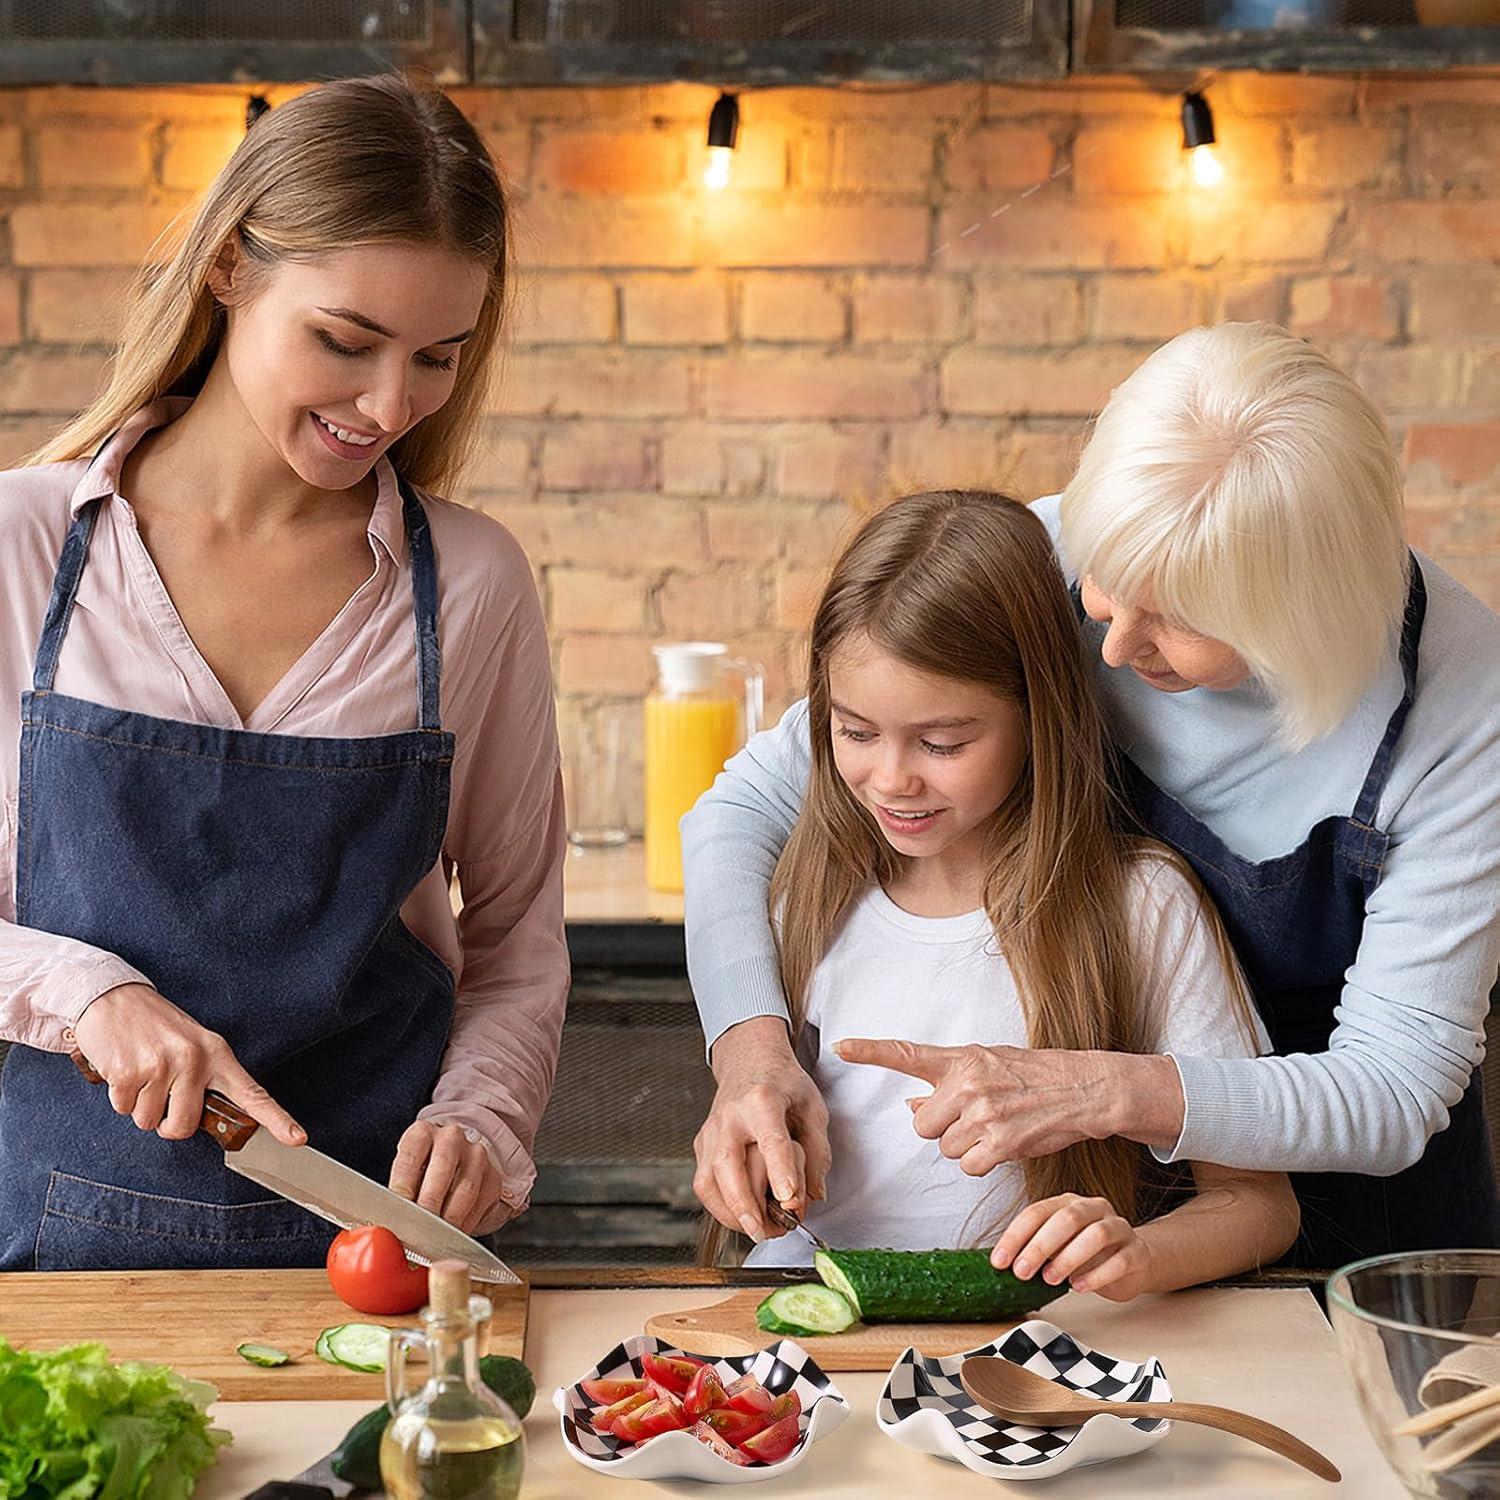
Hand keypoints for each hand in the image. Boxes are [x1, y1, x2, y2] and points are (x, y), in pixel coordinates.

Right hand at [69, 982, 304, 1145]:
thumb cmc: (155, 1026)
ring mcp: (162, 1066)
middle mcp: (194, 1060)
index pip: (251, 1093)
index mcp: (216, 1054)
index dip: (276, 1119)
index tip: (297, 1138)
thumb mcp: (193, 1044)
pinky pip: (123, 1109)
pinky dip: (119, 1096)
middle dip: (166, 1123)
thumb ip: (206, 1078)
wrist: (114, 998)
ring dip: (139, 1105)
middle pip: (183, 1127)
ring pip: (148, 1121)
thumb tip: (204, 1120)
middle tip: (160, 1093)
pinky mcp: (130, 1073)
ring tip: (141, 1071)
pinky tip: (123, 1068)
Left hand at [389, 1120, 505, 1234]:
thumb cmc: (422, 1172)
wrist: (456, 1160)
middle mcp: (452, 1138)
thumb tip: (380, 1227)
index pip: (410, 1159)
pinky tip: (452, 1235)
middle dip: (428, 1207)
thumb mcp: (405, 1174)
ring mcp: (476, 1155)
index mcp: (422, 1133)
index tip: (396, 1217)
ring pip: (465, 1191)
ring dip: (448, 1221)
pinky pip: (480, 1205)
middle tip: (418, 1232)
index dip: (403, 1190)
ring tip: (434, 1241)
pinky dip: (465, 1225)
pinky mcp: (493, 1176)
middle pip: (441, 1172)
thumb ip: (396, 1195)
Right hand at [693, 1016, 830, 1240]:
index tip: (790, 1202)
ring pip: (709, 1180)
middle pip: (729, 1166)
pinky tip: (741, 1216)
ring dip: (731, 1214)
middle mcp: (730, 1115)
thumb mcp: (813, 1109)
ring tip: (758, 1230)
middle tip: (769, 1232)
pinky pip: (703, 1183)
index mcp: (763, 1100)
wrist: (750, 1061)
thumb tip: (813, 1196)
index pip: (771, 1141)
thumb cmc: (784, 1086)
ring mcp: (710, 1130)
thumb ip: (818, 1153)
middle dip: (746, 1206)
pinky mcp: (701, 1144)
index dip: (781, 1173)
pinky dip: (720, 1207)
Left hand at [835, 1038, 1176, 1172]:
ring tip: (995, 1126)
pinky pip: (969, 1166)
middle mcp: (967, 1083)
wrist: (1081, 1088)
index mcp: (960, 1059)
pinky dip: (982, 1163)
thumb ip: (947, 1083)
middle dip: (941, 1127)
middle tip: (972, 1117)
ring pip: (946, 1148)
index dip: (871, 1051)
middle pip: (922, 1124)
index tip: (840, 1046)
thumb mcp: (986, 1066)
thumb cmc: (1030, 1075)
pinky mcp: (1000, 1143)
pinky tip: (1003, 1144)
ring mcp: (983, 1113)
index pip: (907, 1053)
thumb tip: (911, 1104)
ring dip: (965, 1146)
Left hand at [991, 1193, 1154, 1300]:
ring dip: (1069, 1258)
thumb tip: (1004, 1265)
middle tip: (1022, 1271)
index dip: (1015, 1236)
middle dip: (1040, 1246)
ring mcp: (1119, 1227)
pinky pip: (1119, 1260)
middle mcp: (1094, 1208)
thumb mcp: (1058, 1248)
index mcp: (1068, 1202)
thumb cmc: (1088, 1254)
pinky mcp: (1137, 1251)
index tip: (1000, 1261)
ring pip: (1096, 1234)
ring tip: (1050, 1279)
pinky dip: (1097, 1275)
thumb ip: (1035, 1249)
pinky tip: (1080, 1287)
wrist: (1134, 1261)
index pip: (1037, 1212)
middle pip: (1067, 1218)